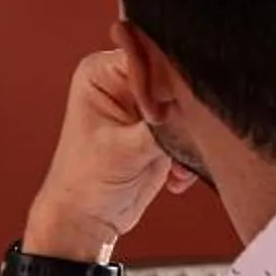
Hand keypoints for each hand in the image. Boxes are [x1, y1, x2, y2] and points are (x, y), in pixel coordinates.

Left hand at [25, 46, 192, 262]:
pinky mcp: (160, 129)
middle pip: (173, 79)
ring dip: (189, 136)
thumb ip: (161, 124)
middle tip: (180, 137)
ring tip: (173, 162)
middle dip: (183, 112)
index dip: (168, 82)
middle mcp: (123, 81)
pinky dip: (188, 153)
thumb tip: (190, 106)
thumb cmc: (85, 182)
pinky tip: (174, 175)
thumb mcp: (125, 149)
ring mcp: (144, 105)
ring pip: (187, 105)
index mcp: (101, 72)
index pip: (150, 56)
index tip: (172, 111)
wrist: (88, 219)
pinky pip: (191, 129)